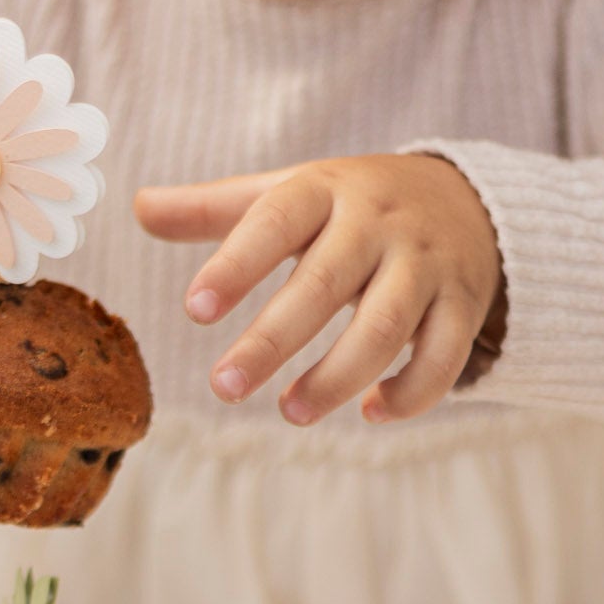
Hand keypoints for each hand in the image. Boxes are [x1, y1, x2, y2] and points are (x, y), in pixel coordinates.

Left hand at [135, 155, 502, 424]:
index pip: (276, 220)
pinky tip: (372, 414)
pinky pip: (443, 356)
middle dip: (272, 340)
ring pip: (386, 325)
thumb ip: (215, 210)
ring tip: (290, 413)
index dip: (236, 264)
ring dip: (338, 377)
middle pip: (325, 284)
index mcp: (326, 189)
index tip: (194, 309)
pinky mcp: (463, 306)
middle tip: (222, 389)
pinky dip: (412, 392)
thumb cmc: (351, 209)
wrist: (465, 203)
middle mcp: (378, 223)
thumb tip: (137, 208)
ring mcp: (425, 265)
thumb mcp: (289, 194)